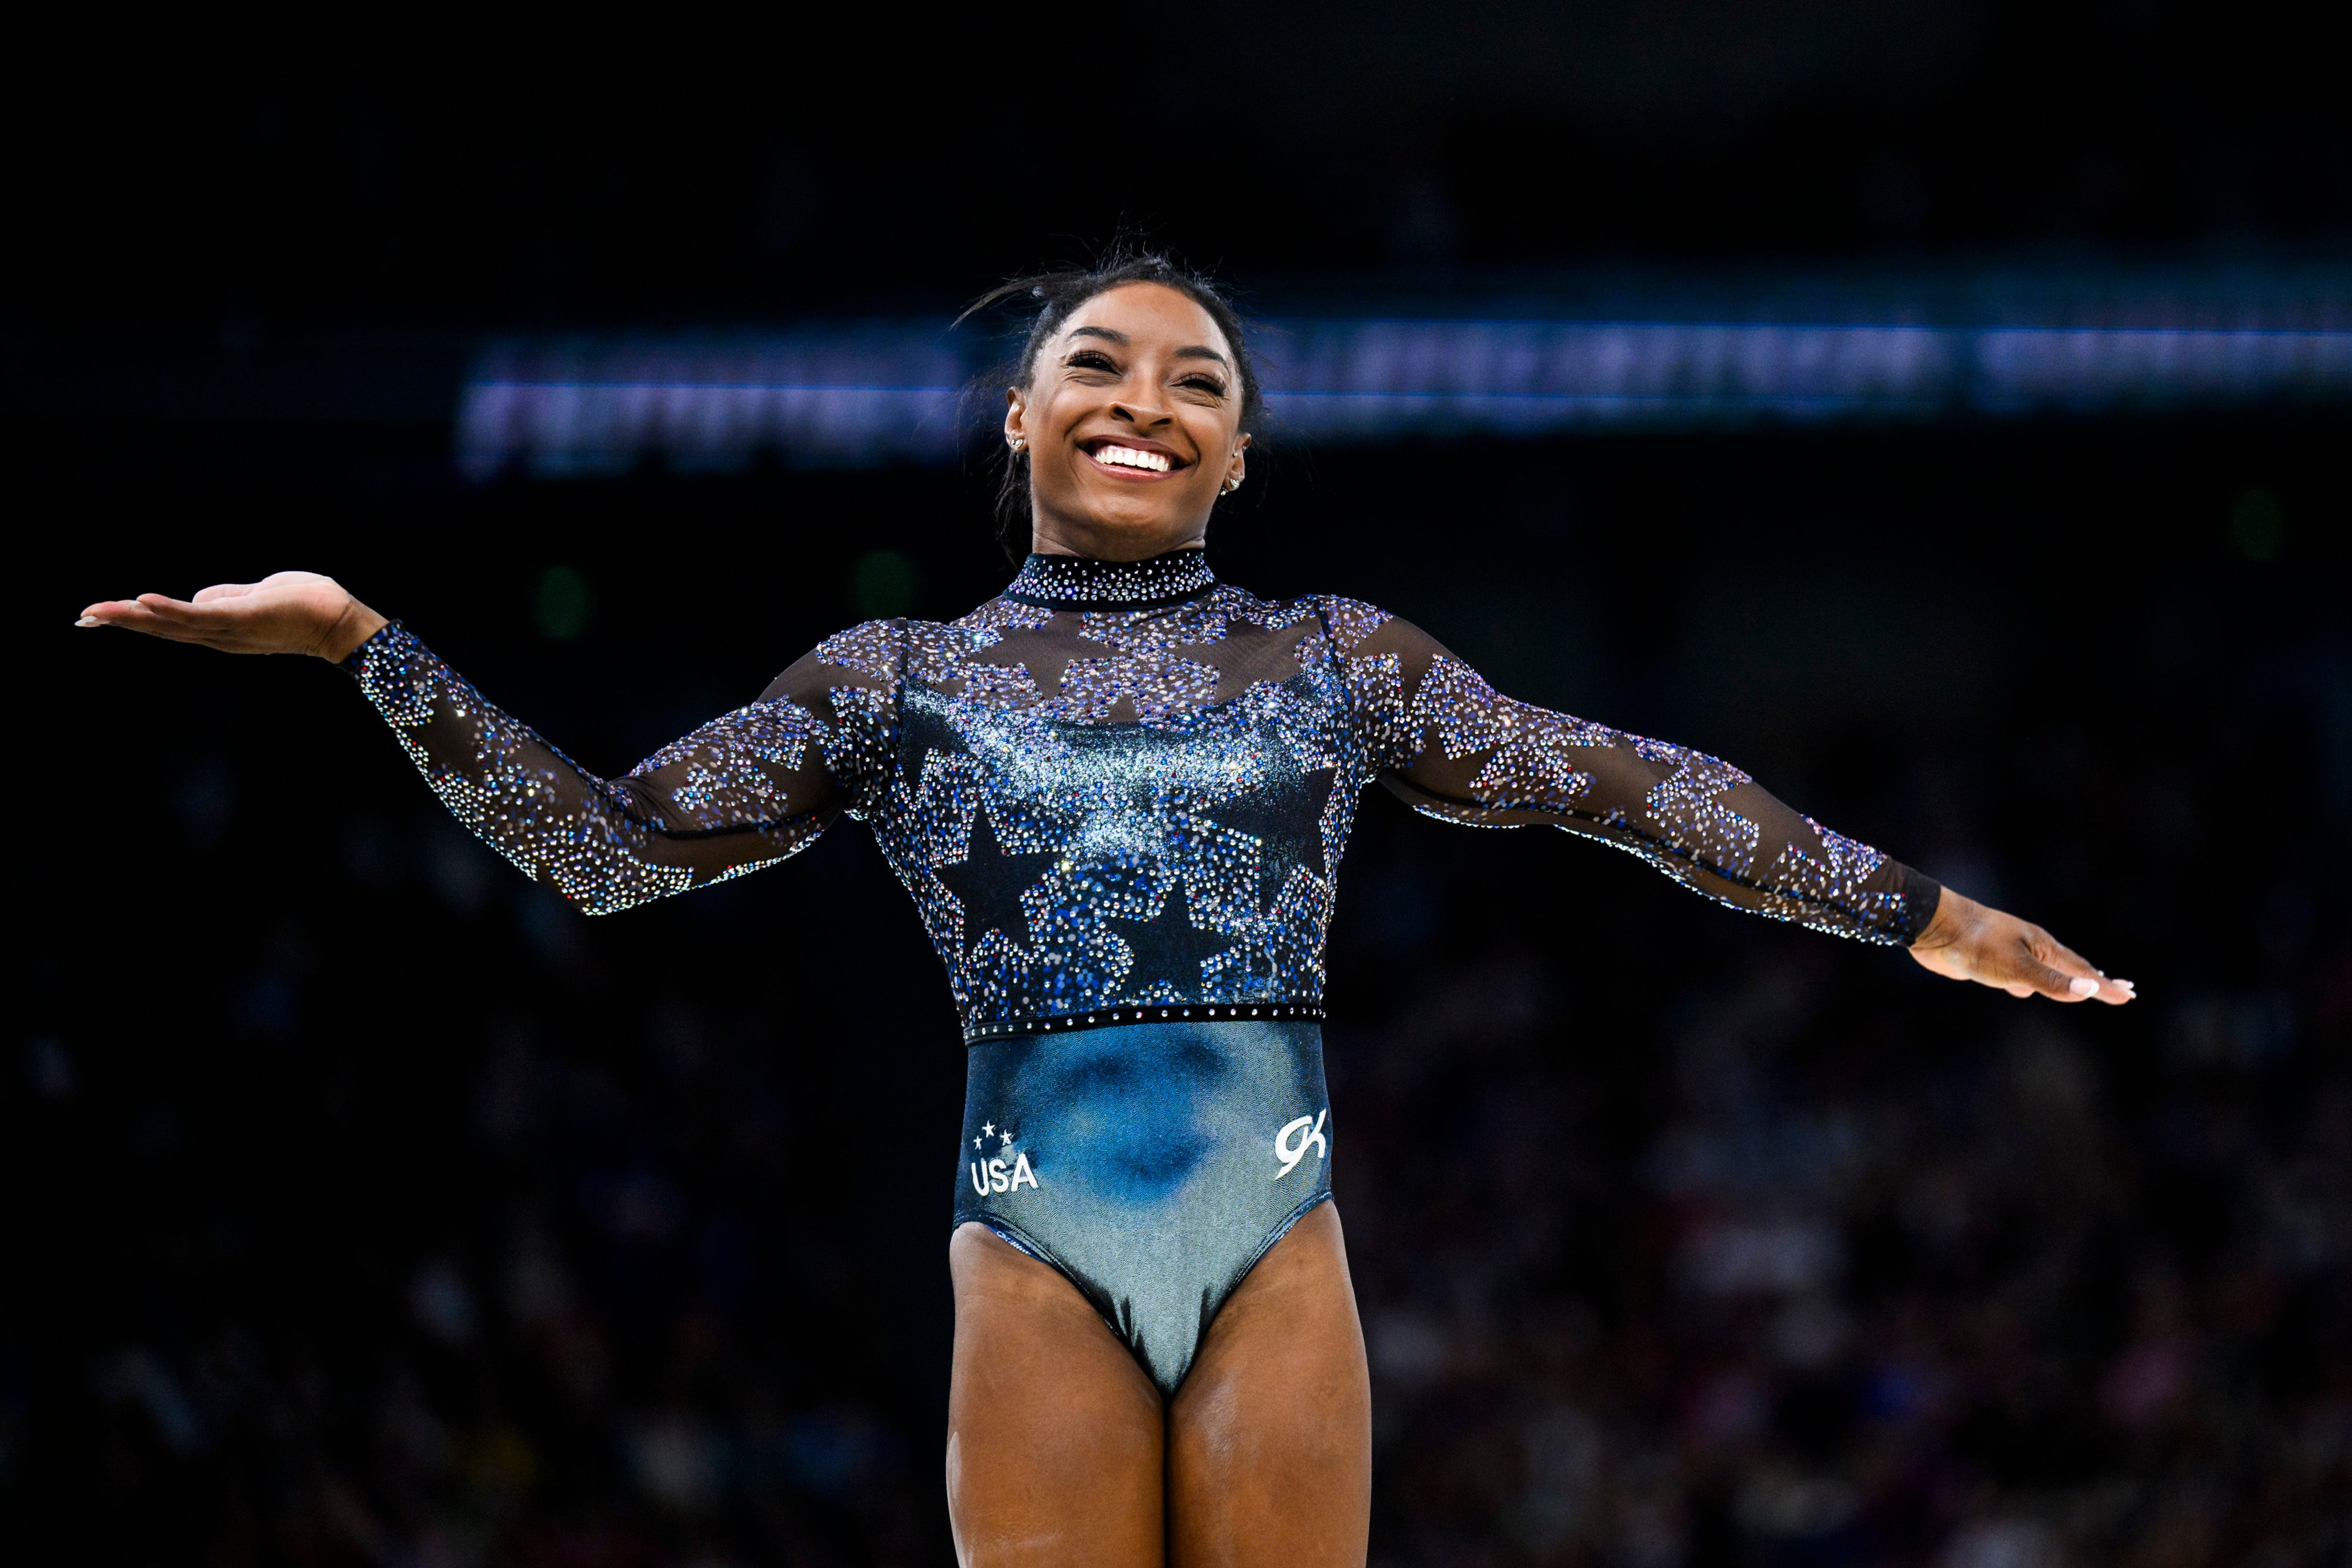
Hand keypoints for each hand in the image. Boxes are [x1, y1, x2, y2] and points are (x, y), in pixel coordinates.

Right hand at [77, 572, 388, 661]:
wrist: (339, 618)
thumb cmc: (302, 604)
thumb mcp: (254, 598)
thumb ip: (223, 599)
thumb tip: (196, 599)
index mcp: (219, 629)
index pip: (169, 625)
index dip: (134, 619)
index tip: (97, 616)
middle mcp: (218, 636)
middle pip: (162, 628)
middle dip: (122, 622)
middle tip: (83, 617)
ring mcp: (229, 629)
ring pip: (173, 625)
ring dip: (134, 617)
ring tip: (100, 610)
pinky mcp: (241, 619)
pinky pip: (199, 616)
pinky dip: (171, 609)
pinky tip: (144, 601)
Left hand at [1909, 887, 2132, 1003]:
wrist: (1933, 926)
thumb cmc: (1976, 944)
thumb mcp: (2017, 967)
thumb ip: (2051, 982)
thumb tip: (2090, 989)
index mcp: (2042, 946)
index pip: (2082, 970)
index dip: (2105, 985)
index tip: (2129, 995)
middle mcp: (2030, 947)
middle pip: (2069, 968)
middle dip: (2094, 980)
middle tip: (2120, 989)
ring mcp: (2009, 953)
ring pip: (2043, 971)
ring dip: (2063, 981)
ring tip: (2079, 988)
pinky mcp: (1987, 962)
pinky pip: (2017, 975)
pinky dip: (2029, 984)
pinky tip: (2022, 991)